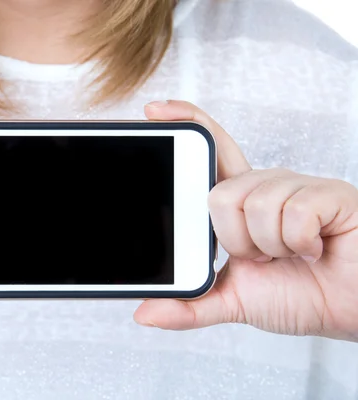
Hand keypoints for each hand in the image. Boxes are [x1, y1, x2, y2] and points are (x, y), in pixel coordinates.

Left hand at [135, 100, 357, 341]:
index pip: (209, 151)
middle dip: (236, 241)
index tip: (154, 109)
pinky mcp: (329, 193)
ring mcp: (298, 186)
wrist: (352, 309)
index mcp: (240, 200)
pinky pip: (293, 213)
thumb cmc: (301, 294)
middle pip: (220, 193)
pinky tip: (316, 248)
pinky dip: (300, 245)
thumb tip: (145, 314)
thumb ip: (190, 305)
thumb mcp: (234, 300)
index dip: (186, 123)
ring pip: (254, 205)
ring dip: (270, 248)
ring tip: (292, 255)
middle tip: (263, 257)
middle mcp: (265, 185)